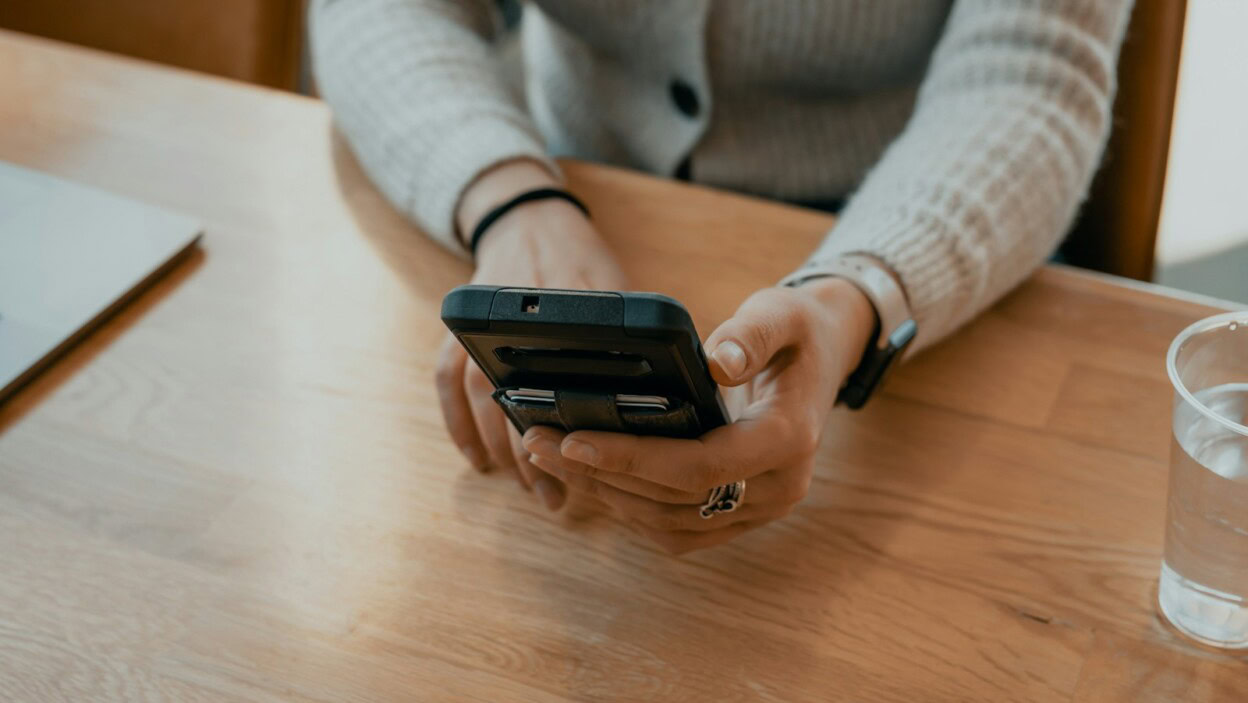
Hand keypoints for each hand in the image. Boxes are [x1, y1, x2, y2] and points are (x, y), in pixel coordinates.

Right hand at [436, 159, 629, 511]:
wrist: (529, 219)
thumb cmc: (582, 259)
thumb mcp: (618, 288)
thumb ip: (632, 335)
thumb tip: (670, 396)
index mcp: (564, 306)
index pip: (566, 373)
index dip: (574, 425)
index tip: (588, 463)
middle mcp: (516, 316)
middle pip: (516, 395)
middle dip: (535, 454)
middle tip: (555, 497)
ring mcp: (481, 324)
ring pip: (480, 397)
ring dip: (502, 450)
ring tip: (528, 488)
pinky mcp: (458, 330)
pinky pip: (447, 382)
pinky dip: (458, 426)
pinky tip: (478, 462)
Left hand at [523, 277, 875, 553]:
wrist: (822, 360)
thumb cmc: (794, 332)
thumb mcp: (780, 313)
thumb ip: (751, 334)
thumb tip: (717, 363)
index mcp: (789, 439)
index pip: (701, 465)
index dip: (632, 457)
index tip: (572, 439)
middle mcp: (779, 487)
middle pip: (674, 500)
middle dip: (599, 474)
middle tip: (537, 443)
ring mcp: (760, 509)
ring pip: (669, 523)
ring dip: (606, 496)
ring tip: (549, 458)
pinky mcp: (741, 516)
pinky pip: (678, 531)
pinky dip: (630, 510)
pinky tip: (590, 479)